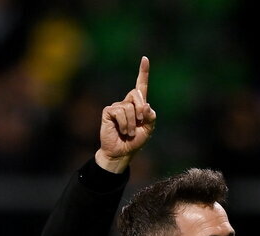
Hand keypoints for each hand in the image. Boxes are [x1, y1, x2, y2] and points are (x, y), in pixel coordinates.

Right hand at [95, 56, 156, 173]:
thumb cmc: (135, 141)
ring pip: (129, 106)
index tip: (145, 59)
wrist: (122, 152)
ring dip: (133, 122)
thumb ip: (151, 117)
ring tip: (129, 132)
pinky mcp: (108, 112)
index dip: (143, 72)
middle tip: (140, 122)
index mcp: (138, 105)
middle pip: (137, 94)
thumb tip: (146, 106)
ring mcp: (116, 106)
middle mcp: (126, 102)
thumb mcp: (148, 129)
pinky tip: (122, 131)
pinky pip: (120, 112)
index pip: (141, 86)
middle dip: (141, 109)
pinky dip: (125, 123)